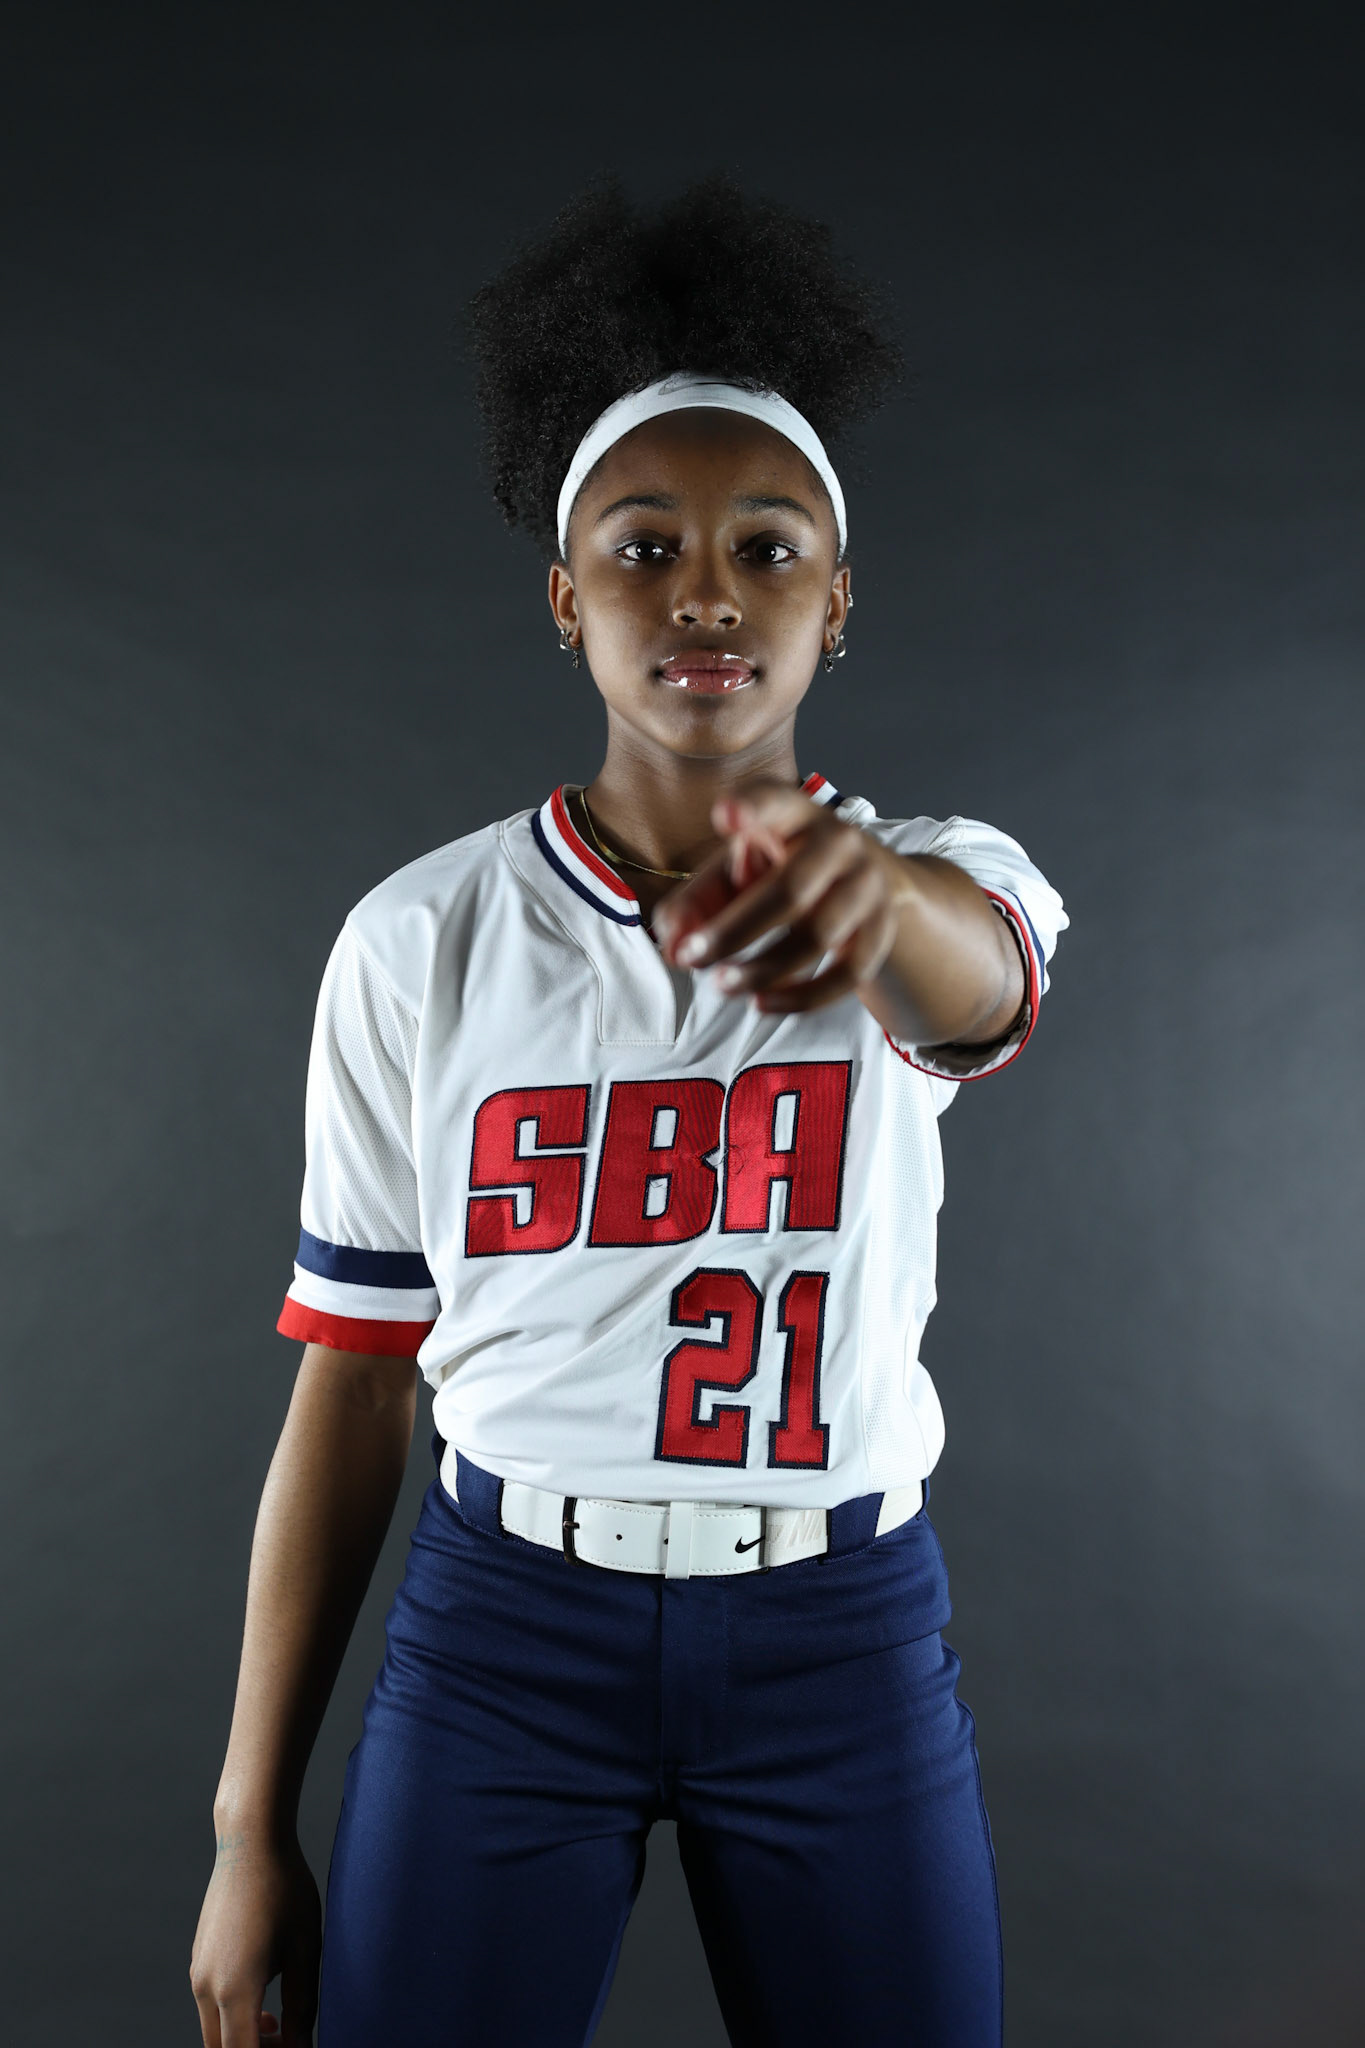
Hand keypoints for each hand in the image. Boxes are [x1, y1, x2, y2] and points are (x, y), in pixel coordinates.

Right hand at [190, 1827, 321, 2047]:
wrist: (250, 1841)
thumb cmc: (285, 1890)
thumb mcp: (305, 1950)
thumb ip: (301, 2008)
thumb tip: (301, 2047)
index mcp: (235, 1989)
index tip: (295, 2047)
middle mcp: (206, 1987)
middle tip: (291, 2039)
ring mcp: (197, 1972)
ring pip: (215, 2031)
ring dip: (244, 2037)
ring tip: (280, 2021)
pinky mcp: (198, 1960)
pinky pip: (211, 2007)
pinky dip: (233, 2016)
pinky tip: (264, 1998)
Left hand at [653, 781, 911, 1014]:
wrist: (864, 882)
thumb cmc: (779, 872)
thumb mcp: (733, 875)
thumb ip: (693, 906)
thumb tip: (674, 949)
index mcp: (792, 812)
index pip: (774, 799)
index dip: (751, 807)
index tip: (724, 816)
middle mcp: (837, 840)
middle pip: (791, 889)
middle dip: (735, 932)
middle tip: (692, 959)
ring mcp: (866, 884)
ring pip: (818, 937)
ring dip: (763, 970)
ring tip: (722, 985)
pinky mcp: (881, 929)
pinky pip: (847, 973)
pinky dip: (801, 997)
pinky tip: (762, 1003)